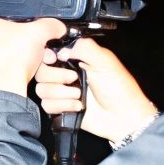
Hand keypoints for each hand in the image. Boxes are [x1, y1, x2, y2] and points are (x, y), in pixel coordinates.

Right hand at [33, 38, 158, 142]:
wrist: (122, 117)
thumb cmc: (120, 88)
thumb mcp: (105, 61)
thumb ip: (84, 48)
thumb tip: (61, 50)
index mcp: (75, 59)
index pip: (49, 52)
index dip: (47, 56)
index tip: (54, 59)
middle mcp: (65, 74)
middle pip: (41, 71)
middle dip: (57, 77)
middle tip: (75, 80)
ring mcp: (62, 92)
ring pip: (42, 89)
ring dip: (61, 94)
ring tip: (79, 96)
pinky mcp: (60, 108)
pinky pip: (46, 105)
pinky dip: (62, 106)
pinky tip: (77, 106)